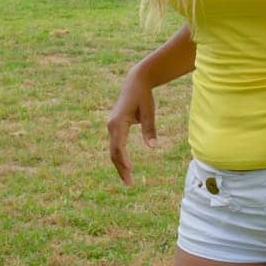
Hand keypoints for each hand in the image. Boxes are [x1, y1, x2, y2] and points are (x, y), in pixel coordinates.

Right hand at [106, 68, 157, 186]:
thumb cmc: (144, 95)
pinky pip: (115, 145)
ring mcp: (111, 126)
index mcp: (119, 122)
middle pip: (114, 152)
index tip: (130, 171)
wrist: (135, 81)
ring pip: (113, 150)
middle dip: (121, 168)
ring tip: (128, 179)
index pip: (119, 146)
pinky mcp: (114, 127)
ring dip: (119, 164)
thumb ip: (150, 128)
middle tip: (129, 183)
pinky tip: (126, 166)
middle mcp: (112, 125)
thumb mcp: (149, 110)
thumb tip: (153, 146)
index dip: (124, 160)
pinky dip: (119, 157)